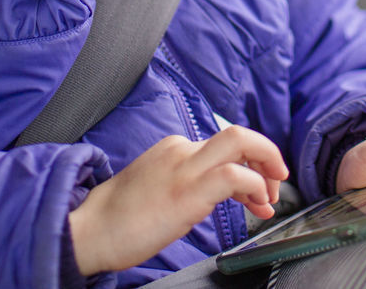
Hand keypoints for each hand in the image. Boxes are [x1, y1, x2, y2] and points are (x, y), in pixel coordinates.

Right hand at [68, 126, 287, 274]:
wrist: (88, 231)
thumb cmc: (119, 218)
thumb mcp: (158, 188)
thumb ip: (187, 183)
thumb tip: (219, 194)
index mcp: (173, 149)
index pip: (225, 145)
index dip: (251, 164)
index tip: (259, 191)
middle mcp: (181, 150)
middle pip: (239, 134)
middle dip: (268, 153)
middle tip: (277, 180)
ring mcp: (184, 167)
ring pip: (241, 143)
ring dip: (267, 168)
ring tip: (269, 197)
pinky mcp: (187, 190)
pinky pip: (234, 175)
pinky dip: (253, 186)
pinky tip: (254, 205)